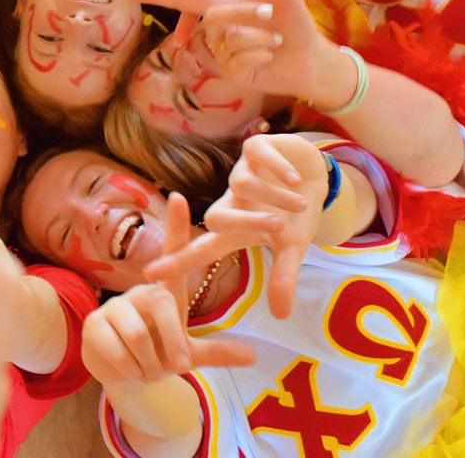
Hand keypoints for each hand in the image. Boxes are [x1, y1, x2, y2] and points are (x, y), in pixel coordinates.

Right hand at [84, 193, 254, 387]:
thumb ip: (216, 352)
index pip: (172, 254)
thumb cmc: (157, 356)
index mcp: (165, 293)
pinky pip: (119, 350)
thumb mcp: (189, 355)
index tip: (178, 196)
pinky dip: (131, 370)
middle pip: (163, 306)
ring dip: (150, 363)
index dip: (175, 226)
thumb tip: (254, 356)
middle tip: (176, 365)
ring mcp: (114, 306)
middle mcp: (139, 291)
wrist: (120, 376)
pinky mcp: (94, 324)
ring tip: (147, 369)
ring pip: (139, 335)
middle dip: (174, 344)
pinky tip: (128, 371)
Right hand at [133, 0, 323, 96]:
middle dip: (249, 14)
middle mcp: (216, 31)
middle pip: (214, 19)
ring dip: (261, 38)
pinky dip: (262, 55)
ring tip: (275, 42)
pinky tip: (271, 58)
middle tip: (271, 14)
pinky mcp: (232, 76)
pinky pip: (239, 62)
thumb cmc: (295, 23)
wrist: (312, 58)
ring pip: (230, 40)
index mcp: (221, 6)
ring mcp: (221, 56)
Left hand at [146, 135, 327, 318]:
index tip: (150, 274)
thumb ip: (283, 276)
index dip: (179, 261)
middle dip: (246, 222)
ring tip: (301, 205)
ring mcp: (241, 171)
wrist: (314, 173)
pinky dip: (279, 169)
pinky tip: (296, 181)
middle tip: (278, 227)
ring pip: (242, 184)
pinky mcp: (255, 147)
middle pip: (216, 216)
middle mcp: (231, 200)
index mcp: (234, 227)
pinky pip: (259, 155)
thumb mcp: (293, 246)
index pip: (203, 249)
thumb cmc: (294, 213)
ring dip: (275, 197)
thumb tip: (282, 316)